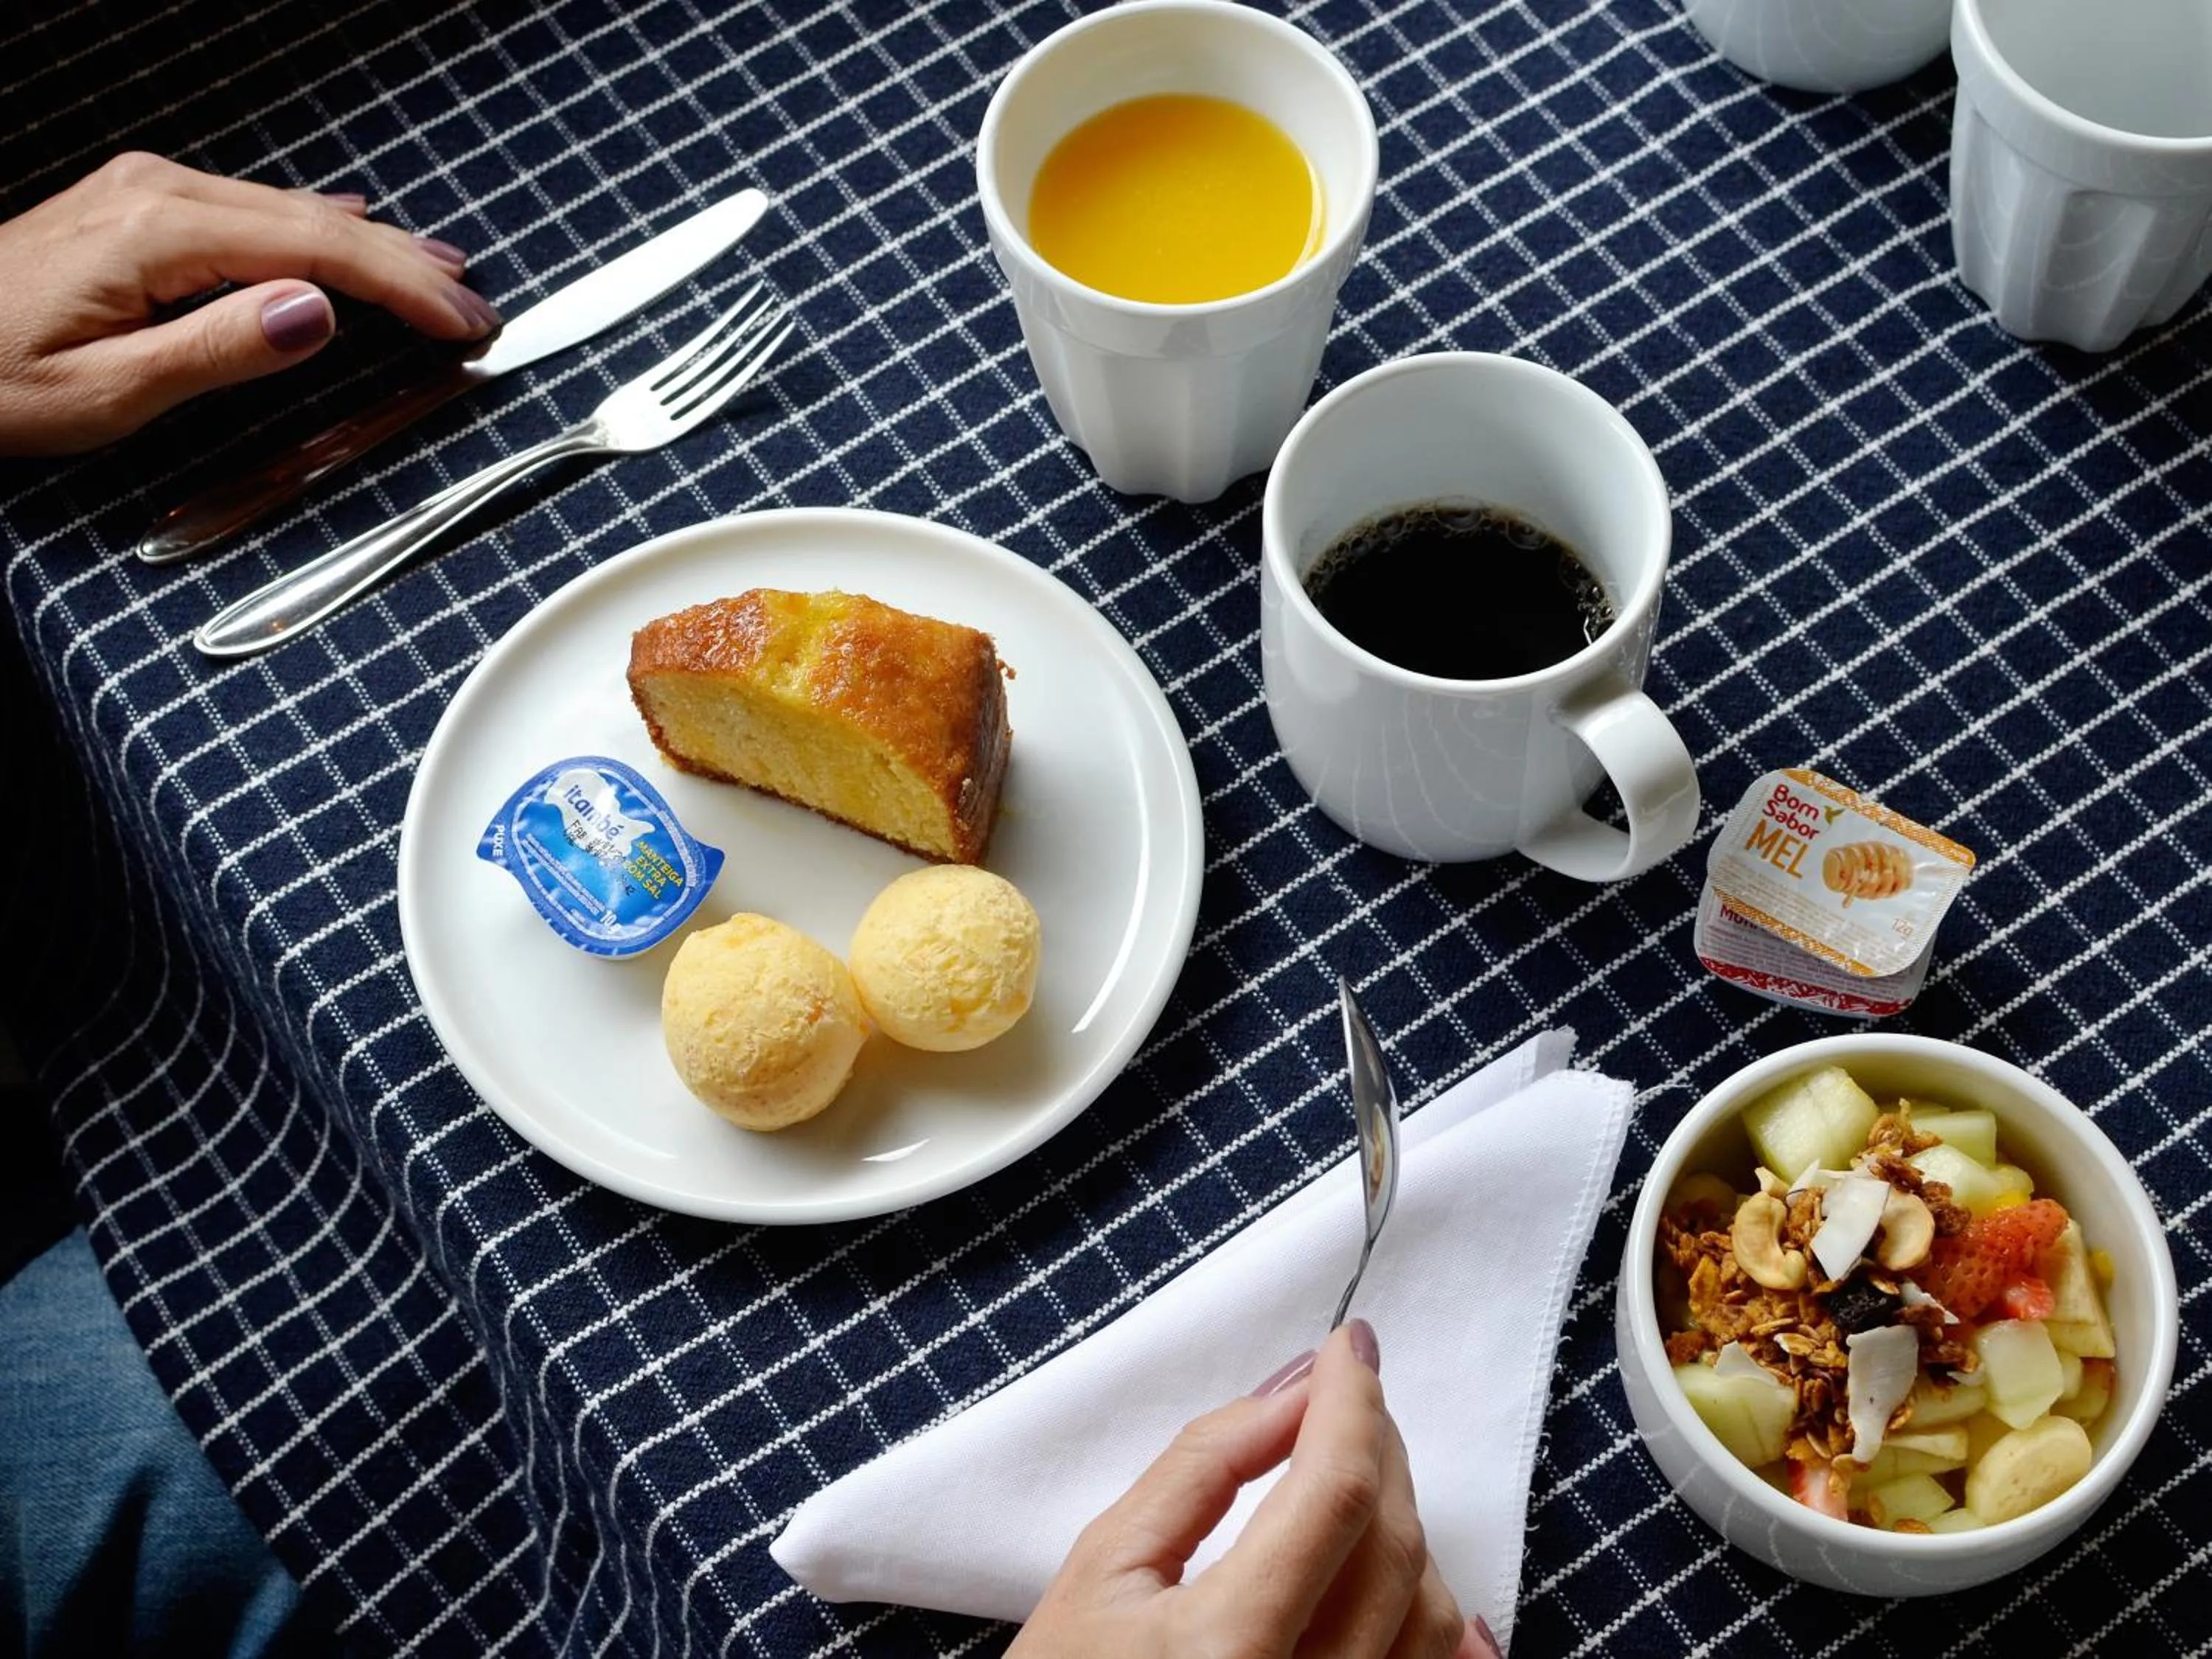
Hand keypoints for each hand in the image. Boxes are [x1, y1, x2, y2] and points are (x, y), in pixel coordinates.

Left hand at [0, 152, 499, 454]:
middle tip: (480, 309)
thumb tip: (316, 311)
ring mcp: (146, 194)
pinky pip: (254, 210)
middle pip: (314, 220)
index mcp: (158, 234)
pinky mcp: (136, 210)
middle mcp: (157, 195)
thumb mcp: (104, 393)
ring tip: (442, 274)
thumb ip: (217, 350)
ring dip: (375, 247)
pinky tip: (351, 222)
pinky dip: (318, 228)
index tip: (466, 323)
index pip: (316, 251)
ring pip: (290, 210)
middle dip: (407, 266)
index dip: (404, 287)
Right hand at [1009, 1321, 1502, 1658]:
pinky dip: (1433, 1612)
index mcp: (1225, 1651)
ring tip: (1349, 1475)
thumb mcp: (1104, 1567)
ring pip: (1430, 1614)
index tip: (1350, 1348)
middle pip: (1393, 1546)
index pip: (1333, 1496)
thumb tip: (1289, 1394)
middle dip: (1378, 1447)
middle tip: (1347, 1394)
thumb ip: (1200, 1469)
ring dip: (1403, 1524)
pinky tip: (1409, 1564)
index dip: (1351, 1404)